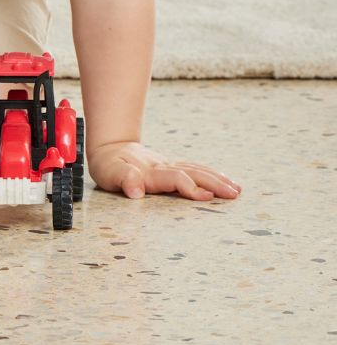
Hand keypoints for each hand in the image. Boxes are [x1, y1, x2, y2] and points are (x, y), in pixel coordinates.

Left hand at [87, 140, 241, 201]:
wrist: (109, 147)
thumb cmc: (108, 165)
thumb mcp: (108, 172)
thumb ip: (122, 179)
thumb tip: (135, 191)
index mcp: (150, 172)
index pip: (174, 178)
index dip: (190, 187)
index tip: (206, 197)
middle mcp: (163, 167)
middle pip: (192, 172)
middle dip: (214, 183)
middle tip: (234, 193)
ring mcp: (169, 165)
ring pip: (196, 169)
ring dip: (217, 179)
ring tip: (237, 189)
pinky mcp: (171, 167)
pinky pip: (194, 168)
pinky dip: (210, 174)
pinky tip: (224, 181)